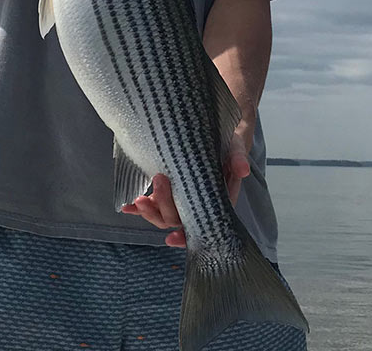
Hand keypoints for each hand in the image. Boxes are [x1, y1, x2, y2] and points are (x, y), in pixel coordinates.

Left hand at [121, 128, 251, 247]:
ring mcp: (180, 198)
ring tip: (138, 200)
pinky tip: (127, 205)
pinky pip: (153, 202)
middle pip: (177, 218)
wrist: (212, 135)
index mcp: (216, 201)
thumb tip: (243, 169)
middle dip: (163, 208)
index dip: (186, 235)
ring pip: (163, 214)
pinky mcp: (169, 189)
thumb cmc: (227, 145)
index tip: (172, 237)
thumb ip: (238, 158)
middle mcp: (196, 205)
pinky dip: (139, 206)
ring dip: (149, 210)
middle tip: (159, 182)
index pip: (201, 224)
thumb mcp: (235, 148)